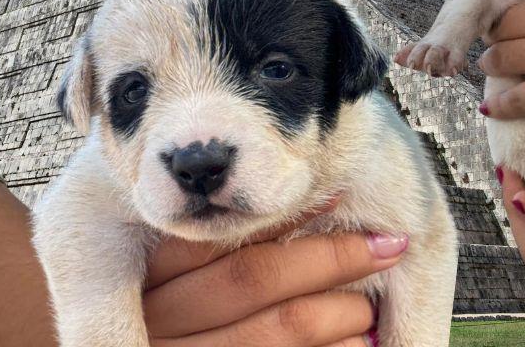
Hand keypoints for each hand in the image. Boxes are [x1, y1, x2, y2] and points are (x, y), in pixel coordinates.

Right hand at [142, 202, 401, 346]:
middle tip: (385, 245)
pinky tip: (355, 346)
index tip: (337, 193)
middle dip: (330, 258)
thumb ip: (195, 241)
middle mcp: (154, 320)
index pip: (218, 230)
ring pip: (277, 330)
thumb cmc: (143, 311)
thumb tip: (299, 196)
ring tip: (368, 306)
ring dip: (339, 314)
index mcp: (139, 274)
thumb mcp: (141, 273)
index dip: (283, 213)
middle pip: (253, 277)